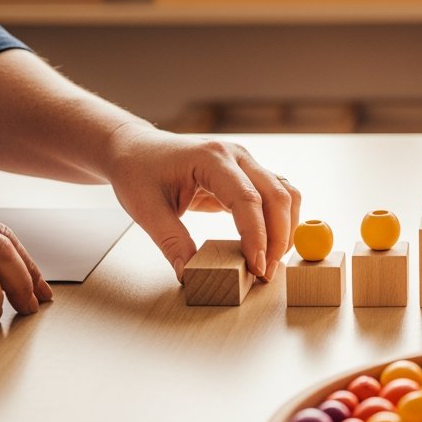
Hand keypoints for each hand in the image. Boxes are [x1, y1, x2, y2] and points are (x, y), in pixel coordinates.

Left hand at [104, 124, 300, 283]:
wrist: (136, 148)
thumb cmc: (139, 170)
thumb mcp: (146, 209)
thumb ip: (171, 241)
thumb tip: (189, 273)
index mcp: (211, 158)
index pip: (247, 199)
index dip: (257, 236)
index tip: (257, 266)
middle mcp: (236, 156)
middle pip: (277, 195)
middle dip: (278, 236)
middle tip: (267, 272)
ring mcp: (246, 162)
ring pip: (285, 193)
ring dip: (285, 227)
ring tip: (272, 260)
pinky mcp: (247, 173)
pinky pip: (276, 194)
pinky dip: (279, 219)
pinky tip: (269, 243)